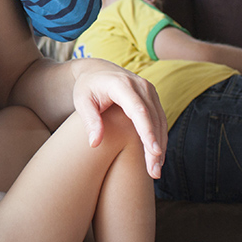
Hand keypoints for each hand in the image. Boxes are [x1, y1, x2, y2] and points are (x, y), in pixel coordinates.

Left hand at [71, 59, 166, 178]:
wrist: (97, 70)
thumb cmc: (87, 87)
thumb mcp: (82, 101)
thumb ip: (90, 120)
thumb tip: (94, 143)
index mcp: (121, 85)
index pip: (138, 110)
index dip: (147, 132)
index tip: (153, 152)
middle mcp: (140, 85)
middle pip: (152, 119)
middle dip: (155, 146)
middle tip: (154, 171)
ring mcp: (149, 90)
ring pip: (160, 121)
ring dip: (160, 145)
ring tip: (156, 170)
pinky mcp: (152, 96)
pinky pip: (160, 119)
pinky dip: (159, 138)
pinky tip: (157, 156)